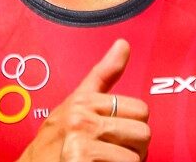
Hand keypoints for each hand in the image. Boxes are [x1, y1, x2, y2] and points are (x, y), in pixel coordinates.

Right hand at [15, 39, 151, 160]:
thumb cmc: (53, 142)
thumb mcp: (76, 103)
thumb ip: (103, 75)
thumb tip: (123, 44)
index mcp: (84, 102)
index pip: (140, 110)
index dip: (132, 127)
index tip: (115, 136)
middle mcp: (81, 119)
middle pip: (142, 133)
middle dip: (133, 149)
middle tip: (110, 154)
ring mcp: (80, 142)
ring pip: (135, 156)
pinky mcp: (80, 160)